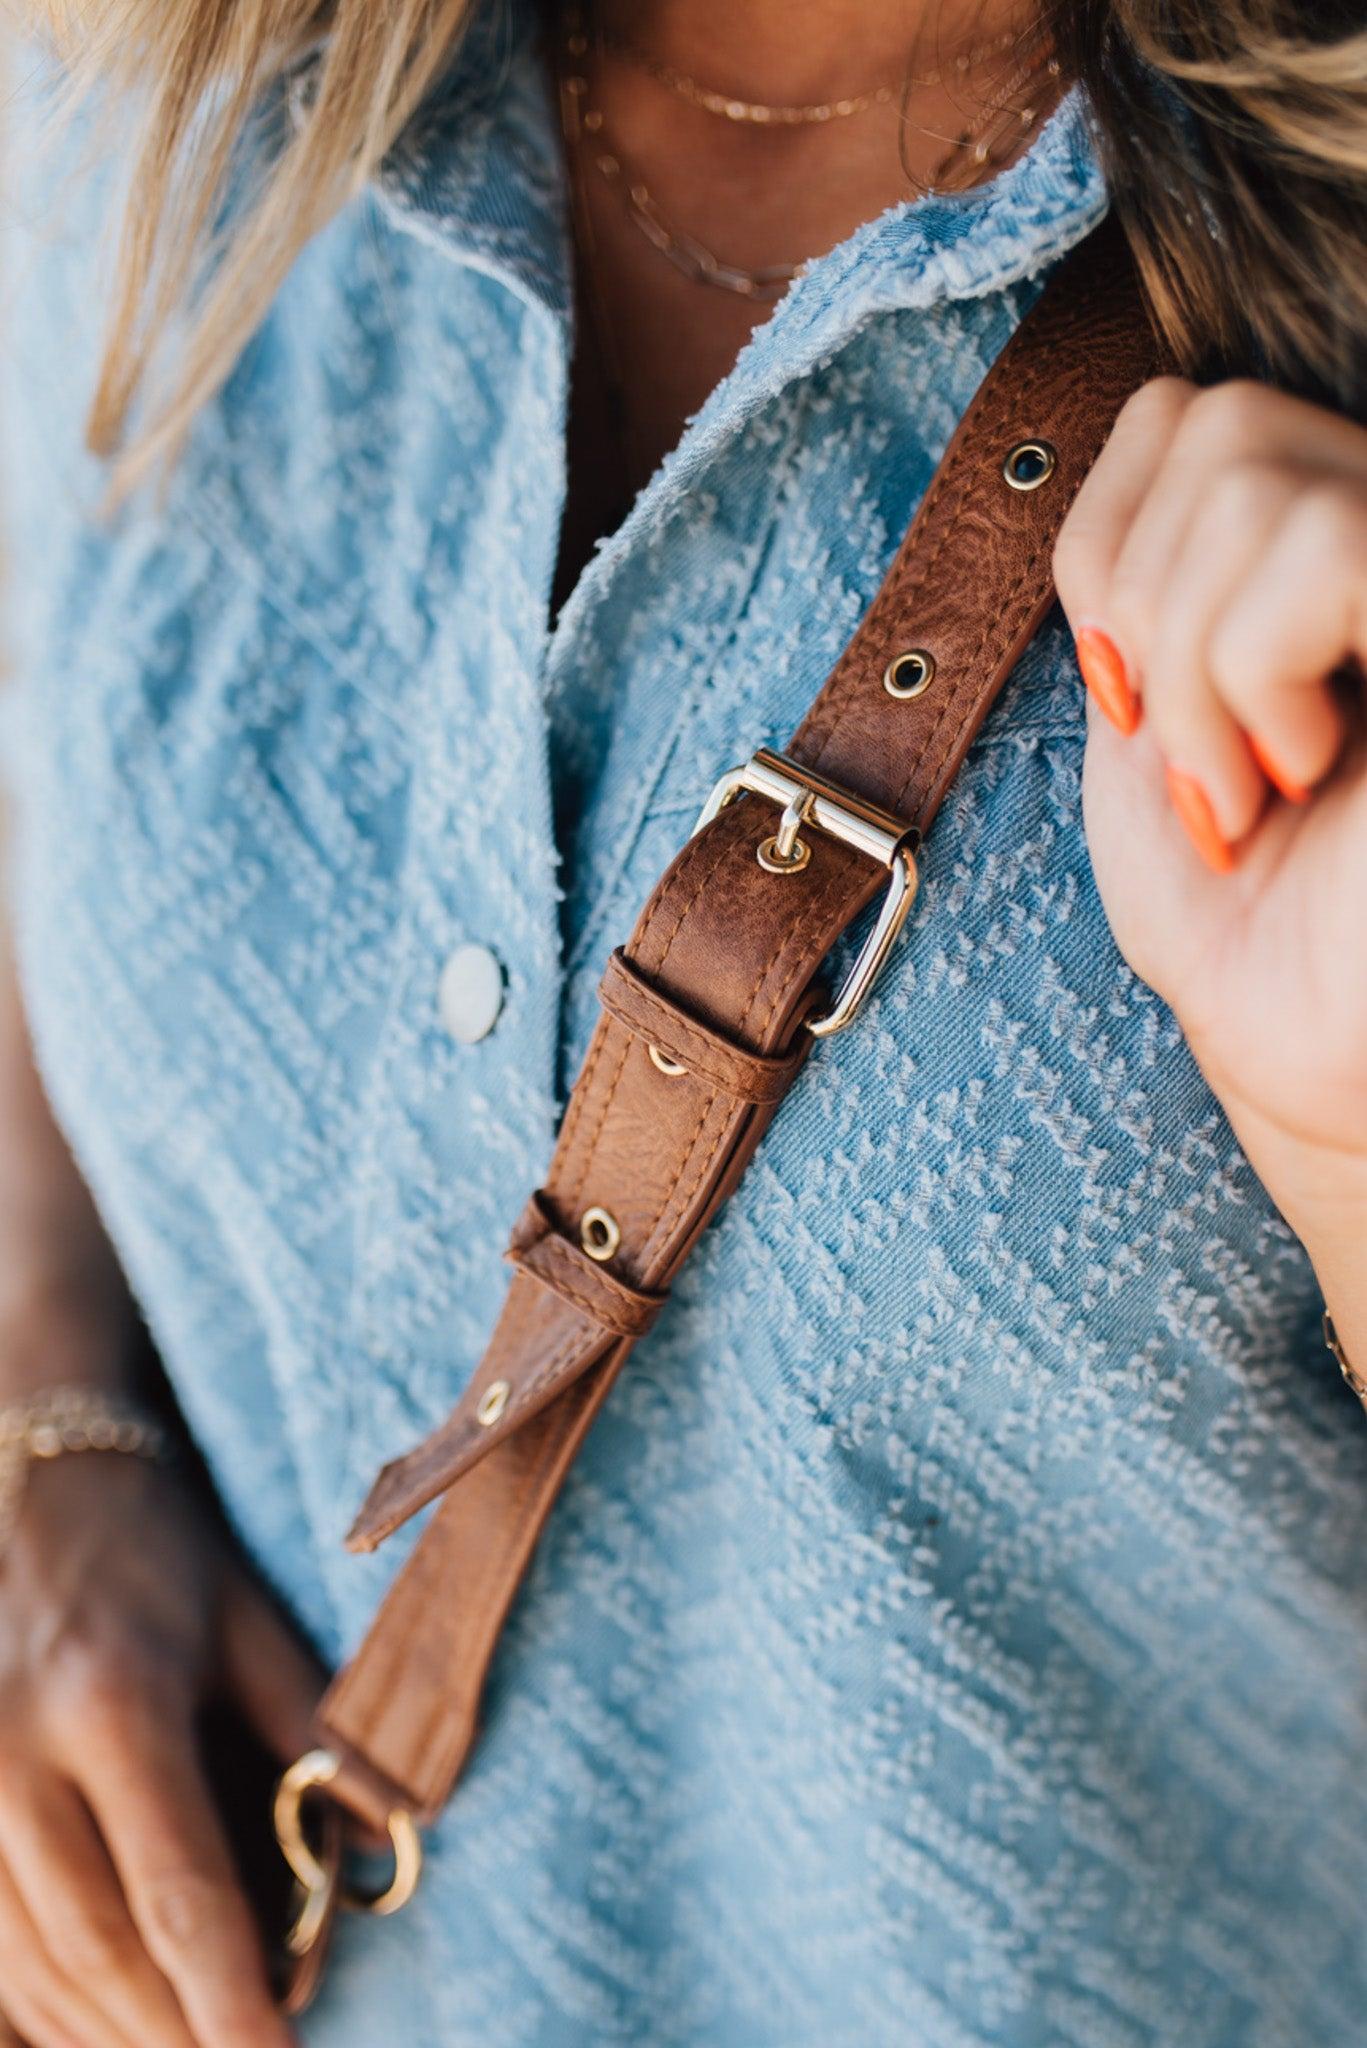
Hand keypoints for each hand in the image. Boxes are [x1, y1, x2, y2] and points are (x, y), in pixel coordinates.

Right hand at [0, 1447, 324, 2047]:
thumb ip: (313, 1726)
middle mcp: (16, 1756)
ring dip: (110, 2033)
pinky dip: (40, 2005)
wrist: (36, 1474)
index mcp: (114, 1704)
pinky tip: (97, 2029)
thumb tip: (385, 1831)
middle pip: (99, 1949)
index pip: (178, 1891)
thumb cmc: (156, 1548)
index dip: (230, 2001)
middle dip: (175, 2035)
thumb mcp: (248, 1616)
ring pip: (30, 1964)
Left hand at [1052, 377, 1366, 1288]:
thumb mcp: (1154, 717)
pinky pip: (1322, 543)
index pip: (1183, 404)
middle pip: (1212, 418)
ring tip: (1248, 789)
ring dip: (1194, 677)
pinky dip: (1249, 678)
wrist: (1318, 1057)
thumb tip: (1150, 413)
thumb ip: (1150, 567)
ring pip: (1252, 481)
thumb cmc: (1244, 913)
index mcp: (1320, 543)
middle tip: (1194, 765)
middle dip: (1141, 618)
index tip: (1125, 700)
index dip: (1103, 547)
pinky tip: (1300, 770)